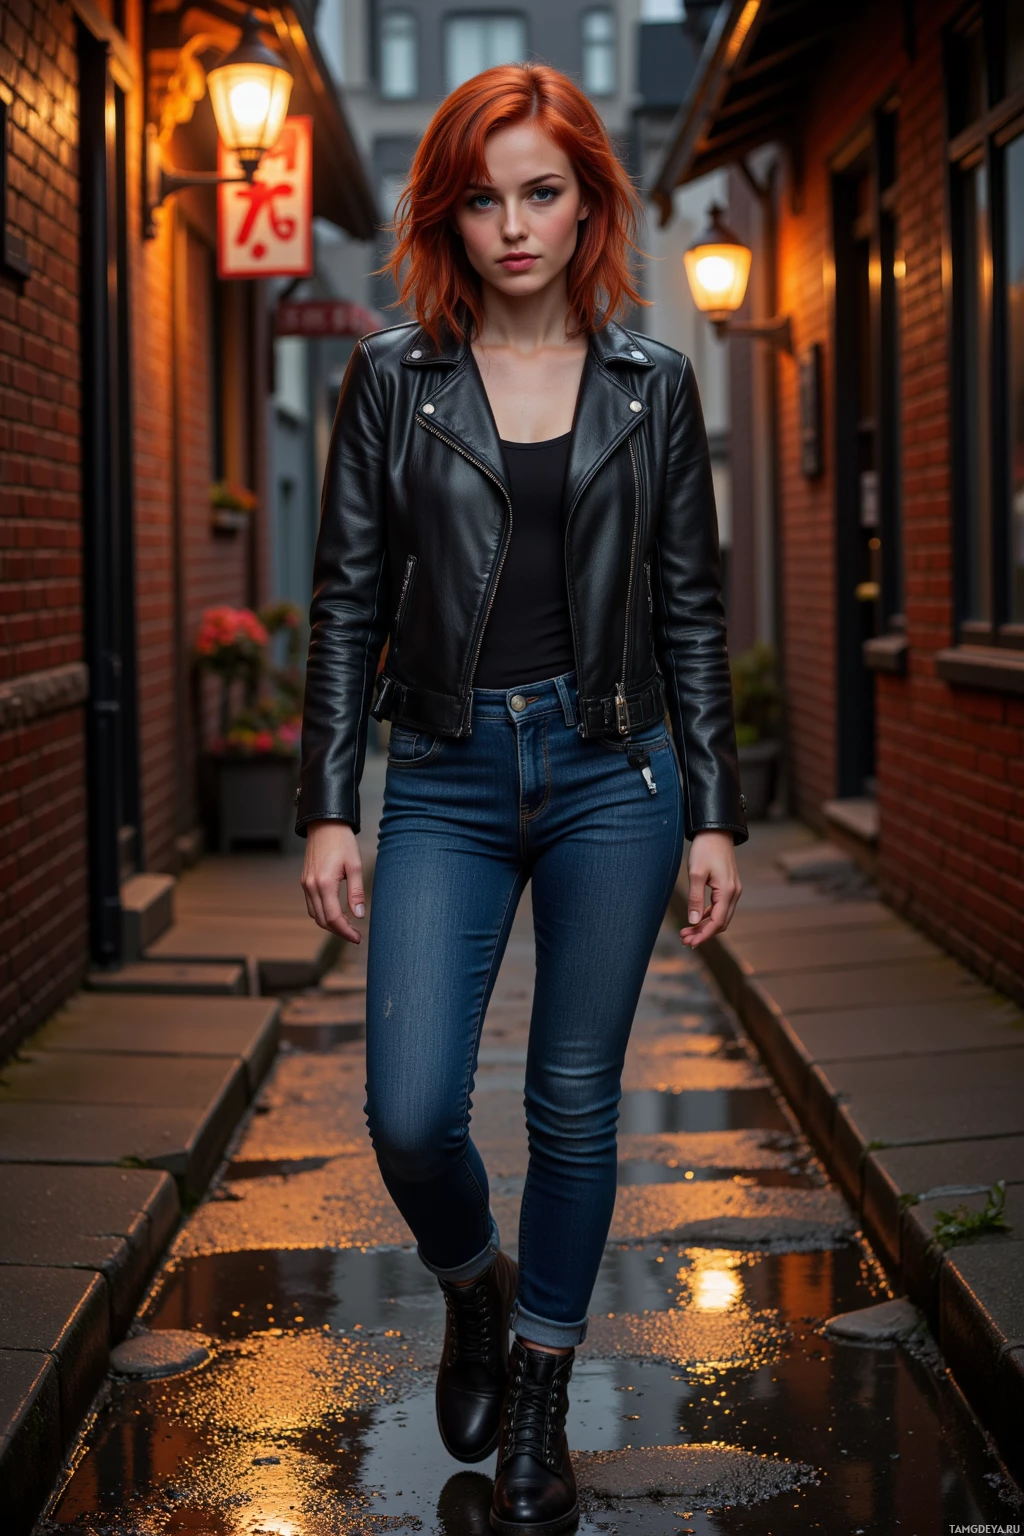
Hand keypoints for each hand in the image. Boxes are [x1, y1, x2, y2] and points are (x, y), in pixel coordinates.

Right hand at [301, 820, 365, 941]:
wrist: (324, 824)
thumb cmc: (342, 841)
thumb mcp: (355, 866)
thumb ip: (356, 892)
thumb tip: (359, 914)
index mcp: (324, 883)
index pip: (333, 918)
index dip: (346, 931)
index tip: (358, 938)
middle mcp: (311, 886)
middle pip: (322, 920)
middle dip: (338, 931)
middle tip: (355, 934)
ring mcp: (305, 884)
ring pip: (314, 914)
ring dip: (329, 924)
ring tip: (348, 925)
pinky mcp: (305, 881)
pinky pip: (311, 904)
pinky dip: (322, 913)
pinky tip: (336, 912)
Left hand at [680, 830, 740, 948]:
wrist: (716, 831)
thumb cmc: (705, 849)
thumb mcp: (696, 873)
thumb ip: (695, 898)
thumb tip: (693, 921)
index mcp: (727, 892)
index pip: (717, 922)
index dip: (704, 935)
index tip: (689, 942)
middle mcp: (734, 893)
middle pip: (720, 923)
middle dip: (703, 933)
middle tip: (685, 939)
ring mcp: (733, 890)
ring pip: (721, 916)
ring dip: (705, 925)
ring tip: (687, 931)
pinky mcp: (728, 886)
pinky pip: (720, 907)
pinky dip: (708, 915)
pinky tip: (696, 919)